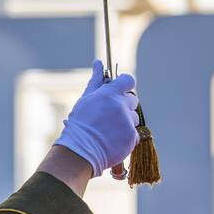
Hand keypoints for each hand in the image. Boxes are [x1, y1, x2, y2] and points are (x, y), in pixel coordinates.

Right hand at [53, 59, 139, 177]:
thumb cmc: (79, 124)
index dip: (125, 85)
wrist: (79, 152)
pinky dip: (125, 136)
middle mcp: (121, 106)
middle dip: (123, 106)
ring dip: (125, 121)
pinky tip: (112, 139)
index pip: (128, 80)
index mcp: (110, 94)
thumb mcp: (86, 100)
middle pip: (132, 100)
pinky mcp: (132, 138)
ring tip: (108, 130)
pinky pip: (134, 133)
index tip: (119, 92)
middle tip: (109, 116)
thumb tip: (98, 62)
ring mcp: (128, 122)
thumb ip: (96, 80)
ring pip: (133, 118)